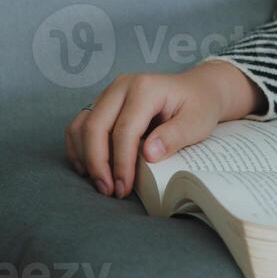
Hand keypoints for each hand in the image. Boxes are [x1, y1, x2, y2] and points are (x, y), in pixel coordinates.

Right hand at [64, 60, 259, 197]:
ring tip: (100, 183)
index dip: (121, 162)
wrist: (196, 89)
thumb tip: (148, 154)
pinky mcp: (102, 103)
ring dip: (85, 157)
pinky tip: (87, 169)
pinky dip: (77, 148)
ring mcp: (109, 93)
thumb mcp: (197, 122)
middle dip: (98, 163)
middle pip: (95, 126)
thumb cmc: (199, 106)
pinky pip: (79, 125)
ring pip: (81, 125)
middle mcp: (121, 86)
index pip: (124, 129)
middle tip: (108, 191)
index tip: (124, 188)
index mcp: (145, 88)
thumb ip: (174, 136)